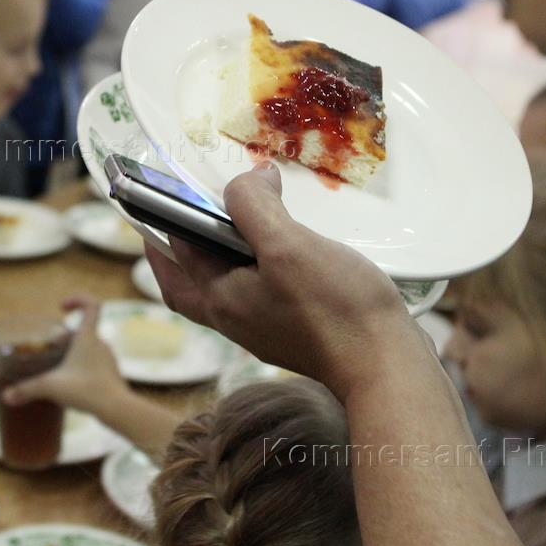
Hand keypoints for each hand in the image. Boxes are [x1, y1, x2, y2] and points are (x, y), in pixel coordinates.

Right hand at [0, 296, 127, 414]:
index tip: (61, 307)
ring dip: (75, 352)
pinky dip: (83, 368)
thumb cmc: (87, 390)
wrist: (117, 409)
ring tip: (59, 366)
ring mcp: (108, 360)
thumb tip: (6, 396)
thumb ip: (27, 390)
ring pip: (90, 348)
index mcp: (88, 337)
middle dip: (66, 336)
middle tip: (51, 346)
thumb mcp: (52, 387)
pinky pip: (95, 365)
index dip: (78, 299)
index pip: (92, 305)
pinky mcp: (111, 375)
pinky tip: (73, 384)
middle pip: (84, 330)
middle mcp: (101, 344)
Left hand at [146, 162, 412, 399]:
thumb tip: (247, 179)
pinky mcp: (291, 332)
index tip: (162, 190)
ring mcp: (262, 329)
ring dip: (216, 255)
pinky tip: (278, 249)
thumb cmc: (335, 308)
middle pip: (186, 284)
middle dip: (174, 251)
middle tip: (177, 217)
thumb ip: (254, 207)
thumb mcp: (287, 245)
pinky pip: (255, 294)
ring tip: (234, 221)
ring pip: (222, 288)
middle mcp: (233, 318)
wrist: (384, 367)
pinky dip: (251, 267)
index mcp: (219, 299)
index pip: (175, 254)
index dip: (168, 217)